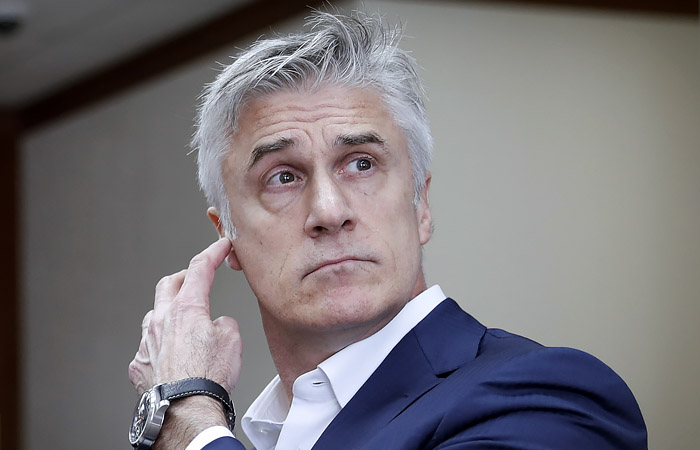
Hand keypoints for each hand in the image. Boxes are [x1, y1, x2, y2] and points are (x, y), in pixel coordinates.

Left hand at [128, 236, 241, 402]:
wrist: (186, 410)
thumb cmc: (208, 377)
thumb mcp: (233, 339)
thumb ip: (224, 323)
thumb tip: (216, 325)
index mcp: (186, 308)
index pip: (199, 268)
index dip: (212, 252)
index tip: (220, 246)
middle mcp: (161, 320)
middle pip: (169, 284)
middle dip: (185, 277)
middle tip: (196, 278)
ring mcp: (146, 341)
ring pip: (154, 314)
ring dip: (169, 312)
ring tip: (183, 321)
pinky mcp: (139, 363)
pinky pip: (148, 345)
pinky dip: (161, 344)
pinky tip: (172, 354)